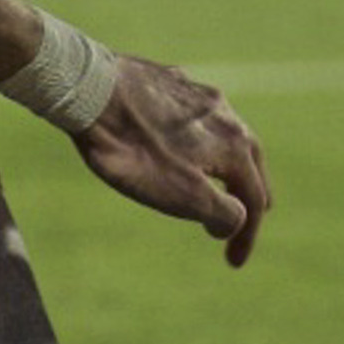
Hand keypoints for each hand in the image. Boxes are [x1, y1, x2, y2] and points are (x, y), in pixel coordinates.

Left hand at [69, 53, 270, 266]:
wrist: (91, 92)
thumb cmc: (134, 151)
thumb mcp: (183, 195)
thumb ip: (222, 212)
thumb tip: (239, 218)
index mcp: (235, 145)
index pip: (253, 199)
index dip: (246, 236)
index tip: (233, 263)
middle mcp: (226, 115)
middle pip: (250, 162)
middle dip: (250, 195)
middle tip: (247, 219)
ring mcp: (198, 94)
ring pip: (227, 134)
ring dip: (229, 163)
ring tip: (221, 181)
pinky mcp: (170, 80)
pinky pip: (197, 115)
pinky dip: (201, 138)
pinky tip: (185, 140)